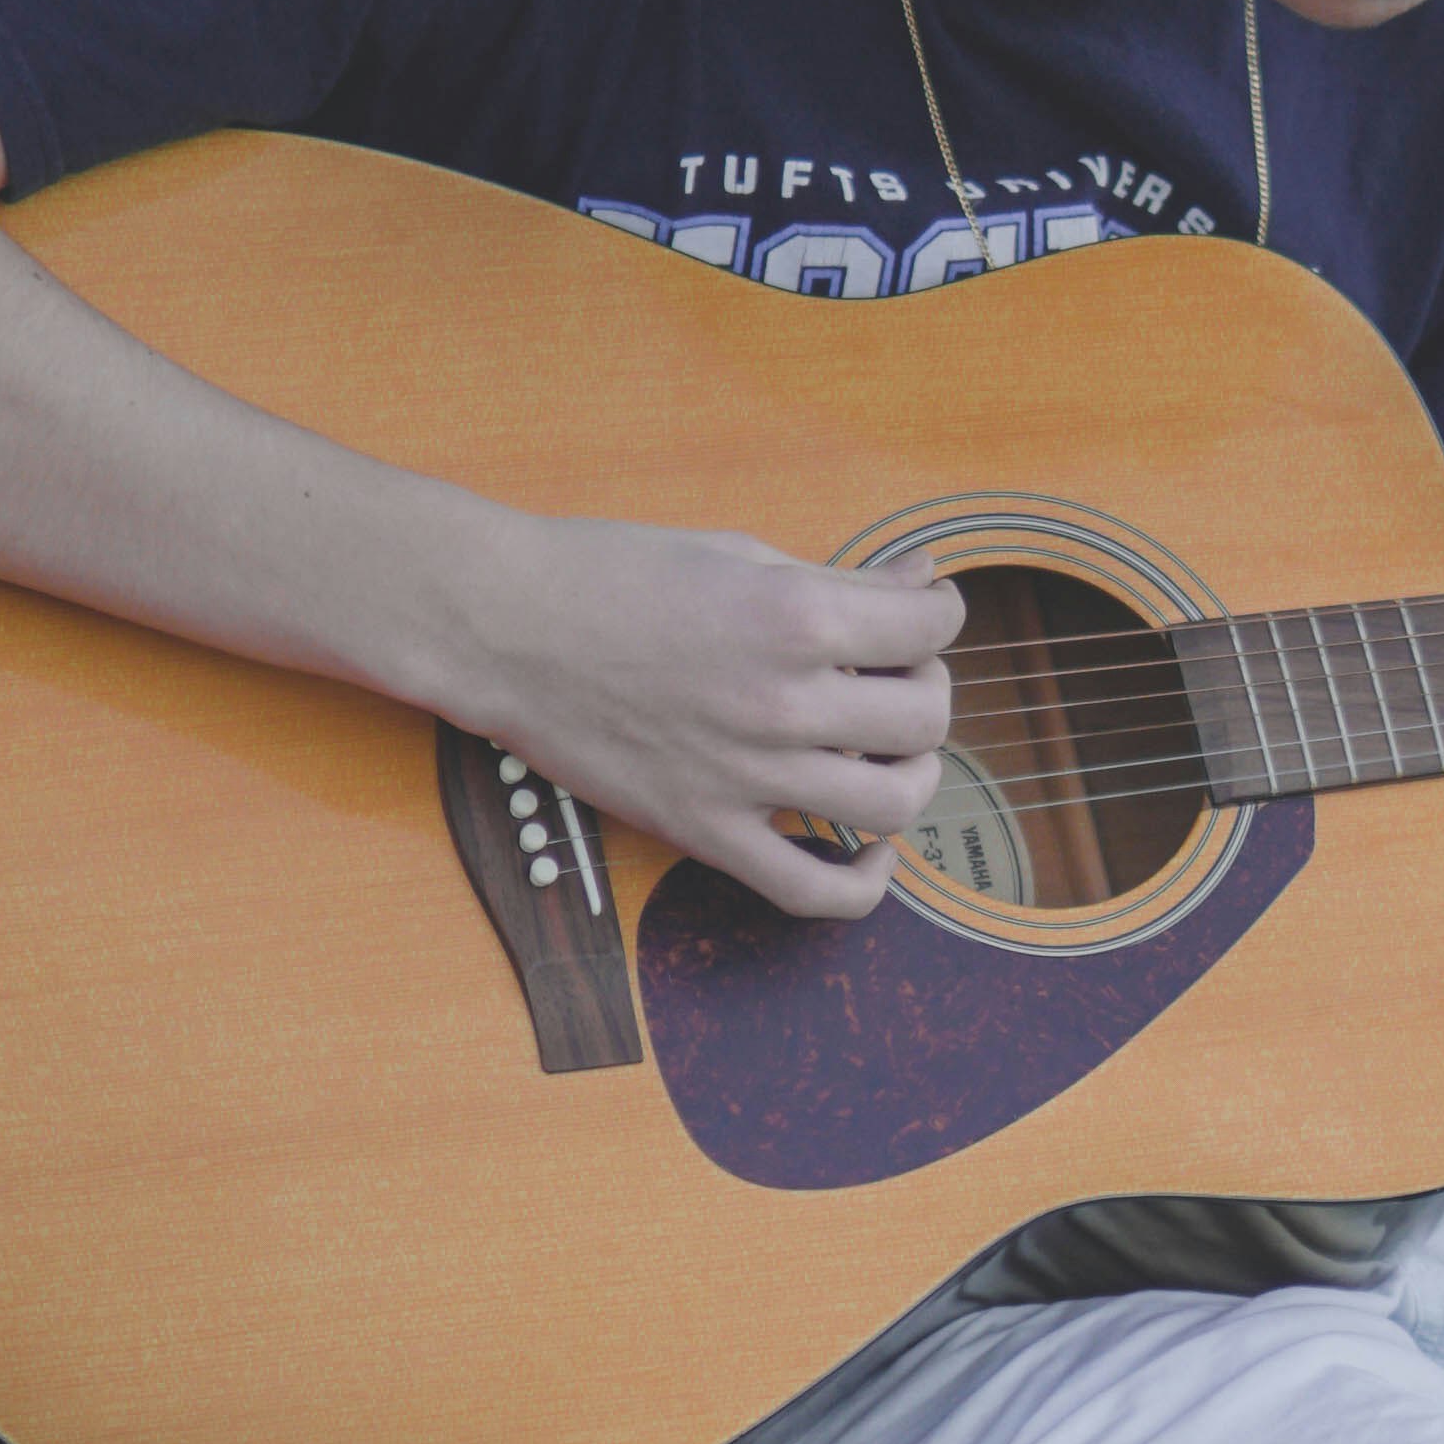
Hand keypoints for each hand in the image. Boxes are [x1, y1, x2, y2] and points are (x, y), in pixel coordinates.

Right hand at [458, 510, 961, 919]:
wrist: (504, 627)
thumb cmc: (612, 576)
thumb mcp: (738, 552)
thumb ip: (844, 579)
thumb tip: (928, 578)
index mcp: (796, 615)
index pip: (933, 628)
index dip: (939, 616)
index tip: (918, 617)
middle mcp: (782, 701)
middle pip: (925, 717)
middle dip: (926, 690)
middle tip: (893, 676)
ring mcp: (746, 776)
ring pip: (894, 804)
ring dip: (909, 775)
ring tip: (881, 752)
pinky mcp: (706, 832)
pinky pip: (816, 892)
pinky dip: (865, 883)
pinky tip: (869, 849)